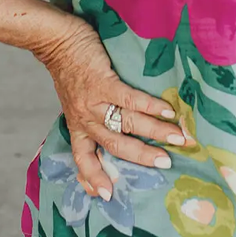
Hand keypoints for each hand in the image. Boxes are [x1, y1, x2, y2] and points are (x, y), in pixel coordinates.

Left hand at [32, 16, 183, 198]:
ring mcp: (94, 101)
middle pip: (115, 145)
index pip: (82, 158)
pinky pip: (129, 99)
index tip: (107, 196)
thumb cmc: (70, 69)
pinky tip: (168, 111)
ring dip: (155, 132)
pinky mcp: (103, 82)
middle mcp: (85, 118)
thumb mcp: (74, 100)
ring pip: (127, 124)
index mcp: (77, 125)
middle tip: (166, 163)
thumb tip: (115, 124)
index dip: (93, 177)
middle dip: (142, 157)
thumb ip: (91, 114)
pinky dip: (151, 106)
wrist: (57, 40)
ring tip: (178, 137)